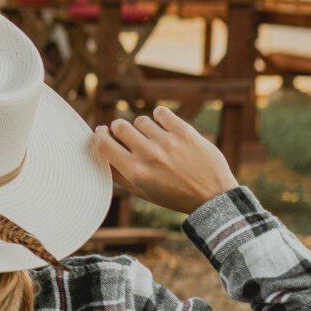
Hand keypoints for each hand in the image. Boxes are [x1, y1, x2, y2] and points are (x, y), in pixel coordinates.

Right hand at [93, 105, 236, 215]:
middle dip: (119, 128)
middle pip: (120, 126)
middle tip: (127, 134)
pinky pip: (161, 113)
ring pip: (141, 121)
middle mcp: (149, 155)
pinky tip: (163, 124)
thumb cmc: (173, 195)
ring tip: (154, 138)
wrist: (212, 197)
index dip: (99, 135)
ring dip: (144, 128)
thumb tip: (100, 150)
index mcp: (135, 172)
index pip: (103, 143)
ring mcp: (168, 142)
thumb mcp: (142, 191)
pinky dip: (160, 116)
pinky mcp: (185, 132)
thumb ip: (119, 173)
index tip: (102, 132)